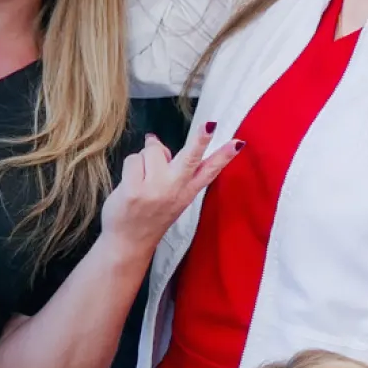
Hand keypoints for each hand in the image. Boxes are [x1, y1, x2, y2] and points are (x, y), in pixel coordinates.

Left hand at [101, 120, 236, 250]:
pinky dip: (131, 167)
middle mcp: (175, 189)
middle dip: (200, 140)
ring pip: (152, 150)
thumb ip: (170, 171)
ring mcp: (155, 190)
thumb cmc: (149, 214)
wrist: (129, 242)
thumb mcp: (171, 197)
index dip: (224, 155)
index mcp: (187, 191)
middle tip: (209, 126)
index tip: (238, 143)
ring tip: (142, 178)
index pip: (210, 170)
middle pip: (189, 158)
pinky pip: (133, 159)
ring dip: (144, 158)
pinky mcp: (134, 190)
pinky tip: (131, 183)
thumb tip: (155, 140)